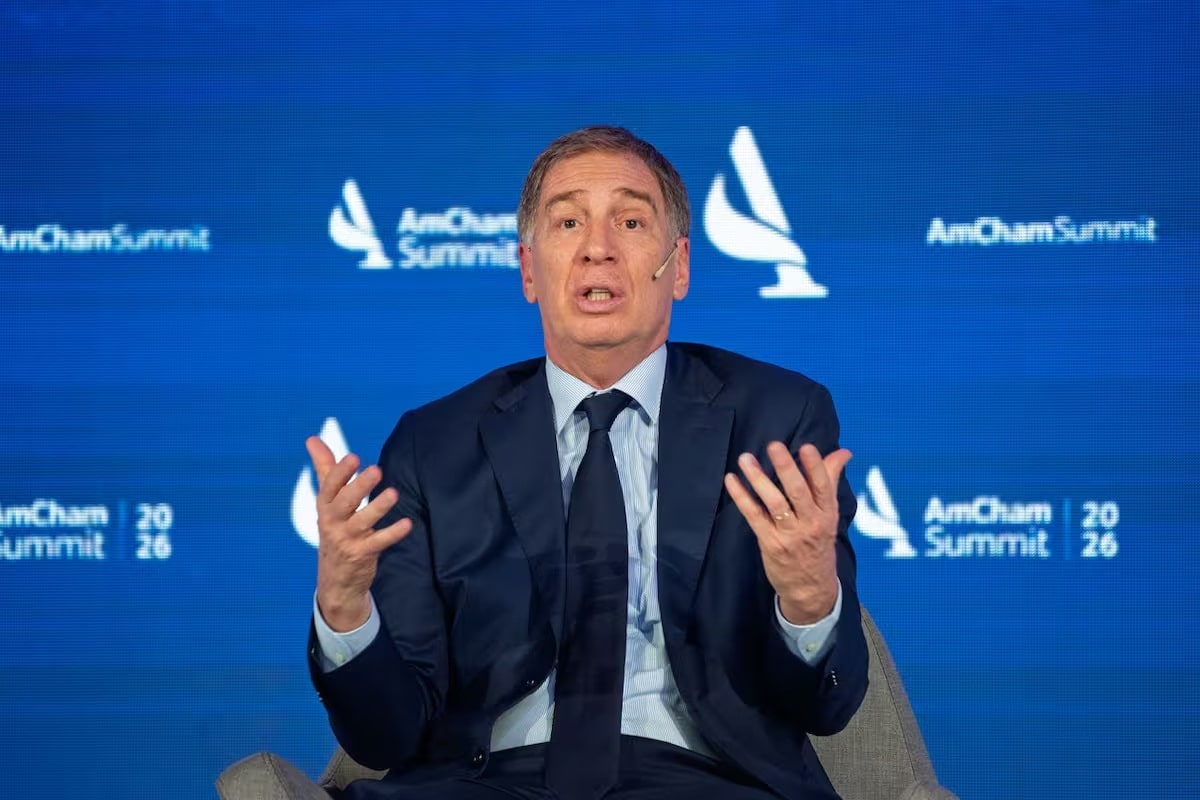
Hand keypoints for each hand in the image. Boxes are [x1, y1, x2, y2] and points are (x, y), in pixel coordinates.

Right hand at [307, 436, 412, 631]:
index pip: (329, 486)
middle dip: (359, 486)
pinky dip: (393, 533)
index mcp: (325, 505)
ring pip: (362, 521)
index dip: (340, 472)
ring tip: (393, 493)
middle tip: (376, 470)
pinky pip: (379, 542)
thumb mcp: (326, 501)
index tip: (353, 457)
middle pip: (345, 502)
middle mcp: (332, 522)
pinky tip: (407, 524)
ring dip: (378, 507)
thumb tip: (312, 438)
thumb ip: (325, 469)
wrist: (335, 577)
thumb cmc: (334, 528)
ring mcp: (347, 539)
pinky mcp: (362, 554)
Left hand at [724, 442, 851, 624]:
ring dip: (758, 478)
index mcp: (827, 513)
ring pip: (774, 502)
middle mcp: (810, 523)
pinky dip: (741, 497)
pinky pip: (753, 515)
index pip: (823, 487)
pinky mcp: (770, 542)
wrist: (811, 588)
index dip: (815, 467)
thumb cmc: (819, 544)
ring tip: (746, 459)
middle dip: (786, 467)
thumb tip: (843, 452)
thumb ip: (831, 480)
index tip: (806, 447)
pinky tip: (732, 480)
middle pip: (798, 492)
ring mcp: (789, 534)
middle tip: (774, 445)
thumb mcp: (830, 515)